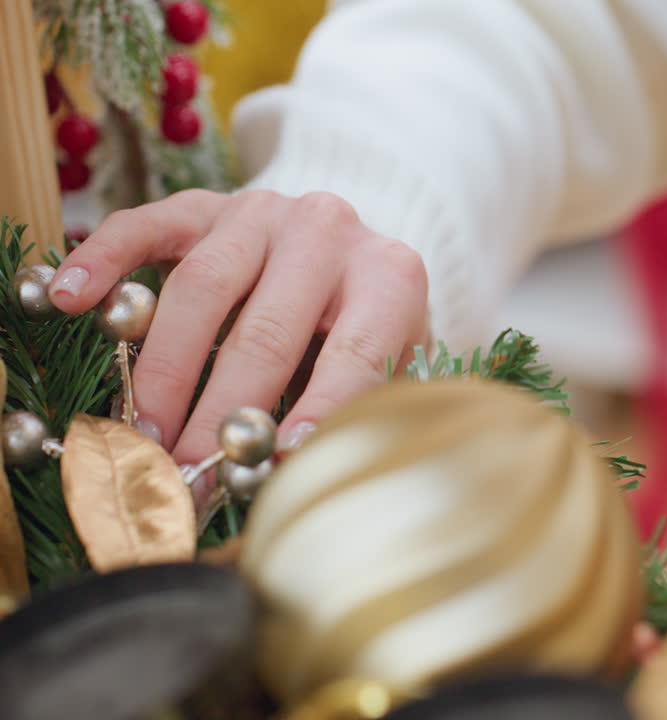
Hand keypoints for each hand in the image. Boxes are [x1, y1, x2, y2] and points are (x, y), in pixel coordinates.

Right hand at [48, 189, 429, 485]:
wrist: (351, 256)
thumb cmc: (367, 331)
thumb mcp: (389, 368)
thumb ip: (354, 410)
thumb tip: (291, 466)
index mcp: (390, 277)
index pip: (355, 352)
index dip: (317, 409)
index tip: (276, 457)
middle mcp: (329, 231)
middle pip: (267, 329)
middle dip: (221, 410)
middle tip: (189, 469)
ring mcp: (264, 212)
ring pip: (203, 287)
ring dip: (164, 368)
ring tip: (144, 429)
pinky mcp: (207, 205)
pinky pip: (148, 226)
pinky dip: (105, 261)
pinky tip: (72, 298)